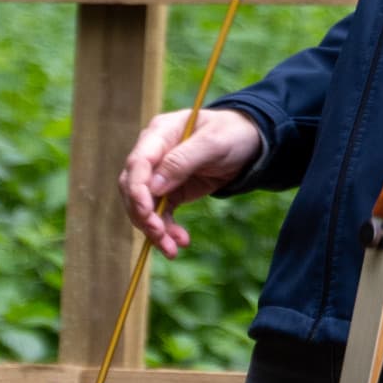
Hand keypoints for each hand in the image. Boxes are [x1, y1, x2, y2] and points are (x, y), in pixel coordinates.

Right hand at [120, 106, 261, 256]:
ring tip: (172, 249)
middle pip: (133, 188)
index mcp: (159, 133)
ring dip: (155, 229)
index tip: (146, 212)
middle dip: (143, 215)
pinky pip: (160, 214)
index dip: (137, 189)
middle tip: (160, 235)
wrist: (249, 142)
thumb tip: (153, 187)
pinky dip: (167, 230)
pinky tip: (181, 241)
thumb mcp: (213, 142)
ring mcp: (159, 174)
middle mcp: (153, 153)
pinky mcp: (170, 191)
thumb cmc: (231, 133)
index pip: (138, 163)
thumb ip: (183, 160)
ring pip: (144, 206)